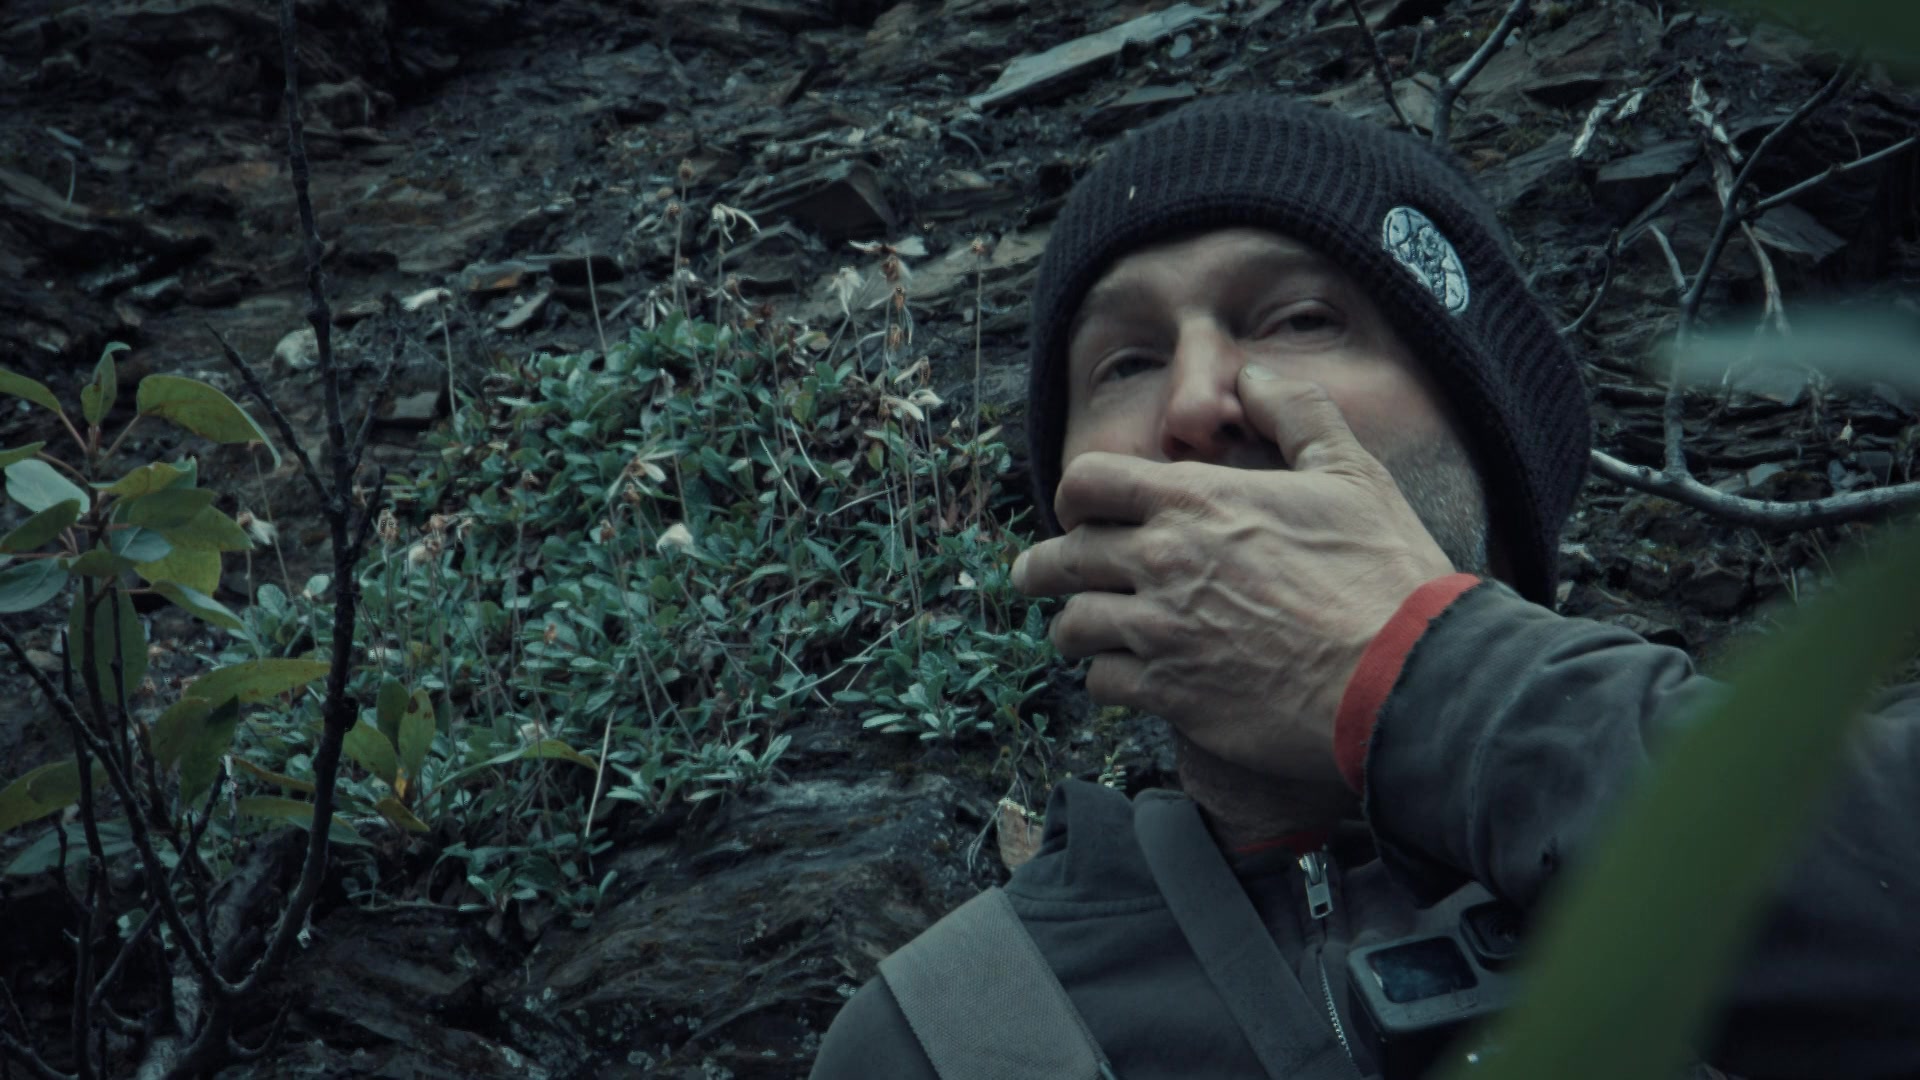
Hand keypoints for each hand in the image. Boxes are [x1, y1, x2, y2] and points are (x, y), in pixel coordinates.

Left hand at [1013, 369, 1456, 805]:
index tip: (1080, 511)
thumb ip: (1296, 413)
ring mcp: (1161, 632)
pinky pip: (1103, 683)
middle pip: (1060, 558)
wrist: (1402, 676)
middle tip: (1037, 574)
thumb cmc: (1383, 573)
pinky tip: (1124, 678)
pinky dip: (1107, 679)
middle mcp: (1162, 563)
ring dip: (1074, 626)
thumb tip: (1252, 376)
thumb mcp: (1351, 473)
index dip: (1076, 495)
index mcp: (1195, 502)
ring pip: (1072, 625)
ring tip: (1080, 630)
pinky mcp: (1171, 695)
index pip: (1087, 482)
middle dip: (1043, 566)